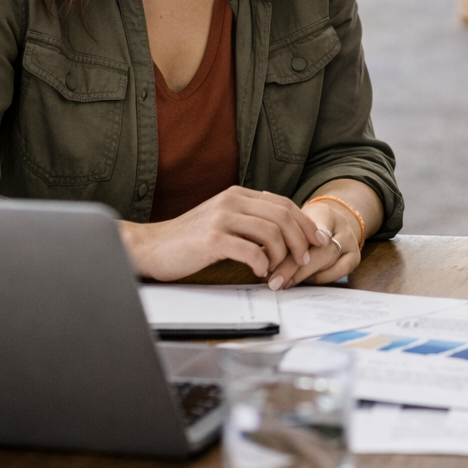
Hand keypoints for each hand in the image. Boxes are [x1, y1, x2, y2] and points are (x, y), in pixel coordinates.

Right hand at [119, 185, 330, 285]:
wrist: (150, 247)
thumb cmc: (188, 239)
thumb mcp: (221, 218)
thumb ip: (248, 217)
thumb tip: (283, 227)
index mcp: (237, 194)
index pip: (282, 203)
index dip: (304, 222)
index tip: (317, 240)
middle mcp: (231, 201)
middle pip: (282, 216)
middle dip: (300, 239)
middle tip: (304, 259)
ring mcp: (221, 218)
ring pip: (271, 232)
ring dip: (282, 255)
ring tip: (278, 269)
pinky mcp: (212, 240)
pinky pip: (251, 251)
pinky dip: (262, 264)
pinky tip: (259, 272)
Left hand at [267, 196, 366, 287]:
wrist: (334, 223)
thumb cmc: (308, 225)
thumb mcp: (294, 221)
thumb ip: (279, 235)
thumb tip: (259, 256)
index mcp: (324, 213)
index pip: (310, 228)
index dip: (293, 245)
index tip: (273, 259)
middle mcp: (341, 226)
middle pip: (319, 248)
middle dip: (294, 266)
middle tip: (274, 280)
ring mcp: (350, 241)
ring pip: (329, 260)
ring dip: (304, 274)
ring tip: (283, 282)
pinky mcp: (354, 257)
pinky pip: (339, 271)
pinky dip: (320, 278)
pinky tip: (304, 281)